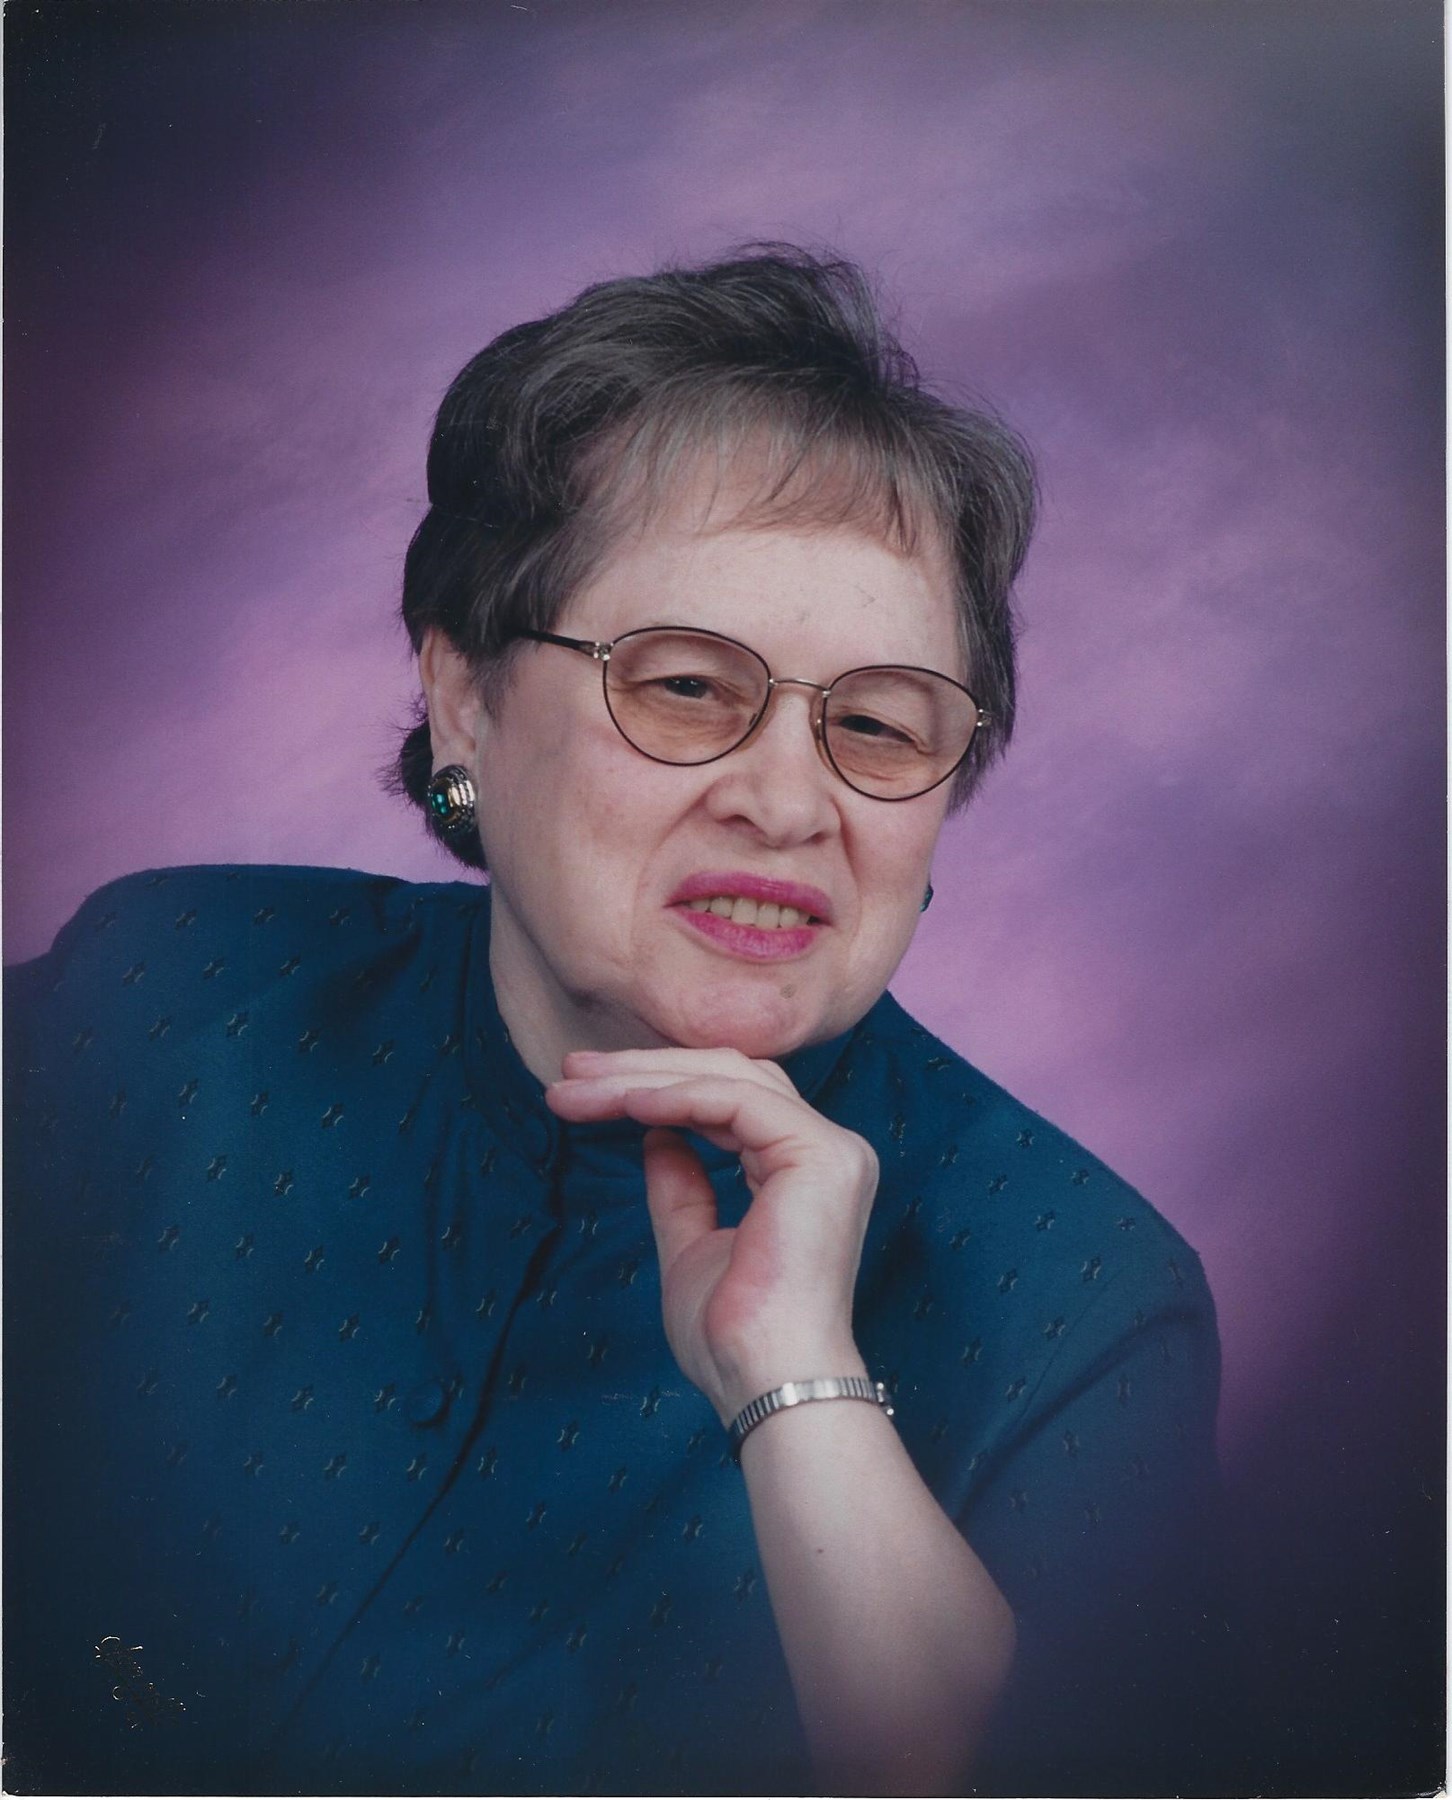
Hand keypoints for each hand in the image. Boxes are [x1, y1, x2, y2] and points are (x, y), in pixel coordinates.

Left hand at [545, 1047, 877, 1421]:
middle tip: (570, 1071)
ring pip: (728, 1078)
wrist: (765, 1381)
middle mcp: (827, 1151)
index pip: (728, 1102)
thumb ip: (681, 1190)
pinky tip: (624, 1101)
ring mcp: (830, 1149)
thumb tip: (657, 1136)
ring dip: (644, 1078)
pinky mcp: (819, 1154)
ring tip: (577, 1085)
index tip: (585, 1091)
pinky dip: (675, 1096)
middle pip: (728, 1077)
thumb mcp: (690, 1248)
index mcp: (804, 1171)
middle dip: (643, 1069)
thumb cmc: (732, 1337)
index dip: (657, 1087)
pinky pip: (734, 1101)